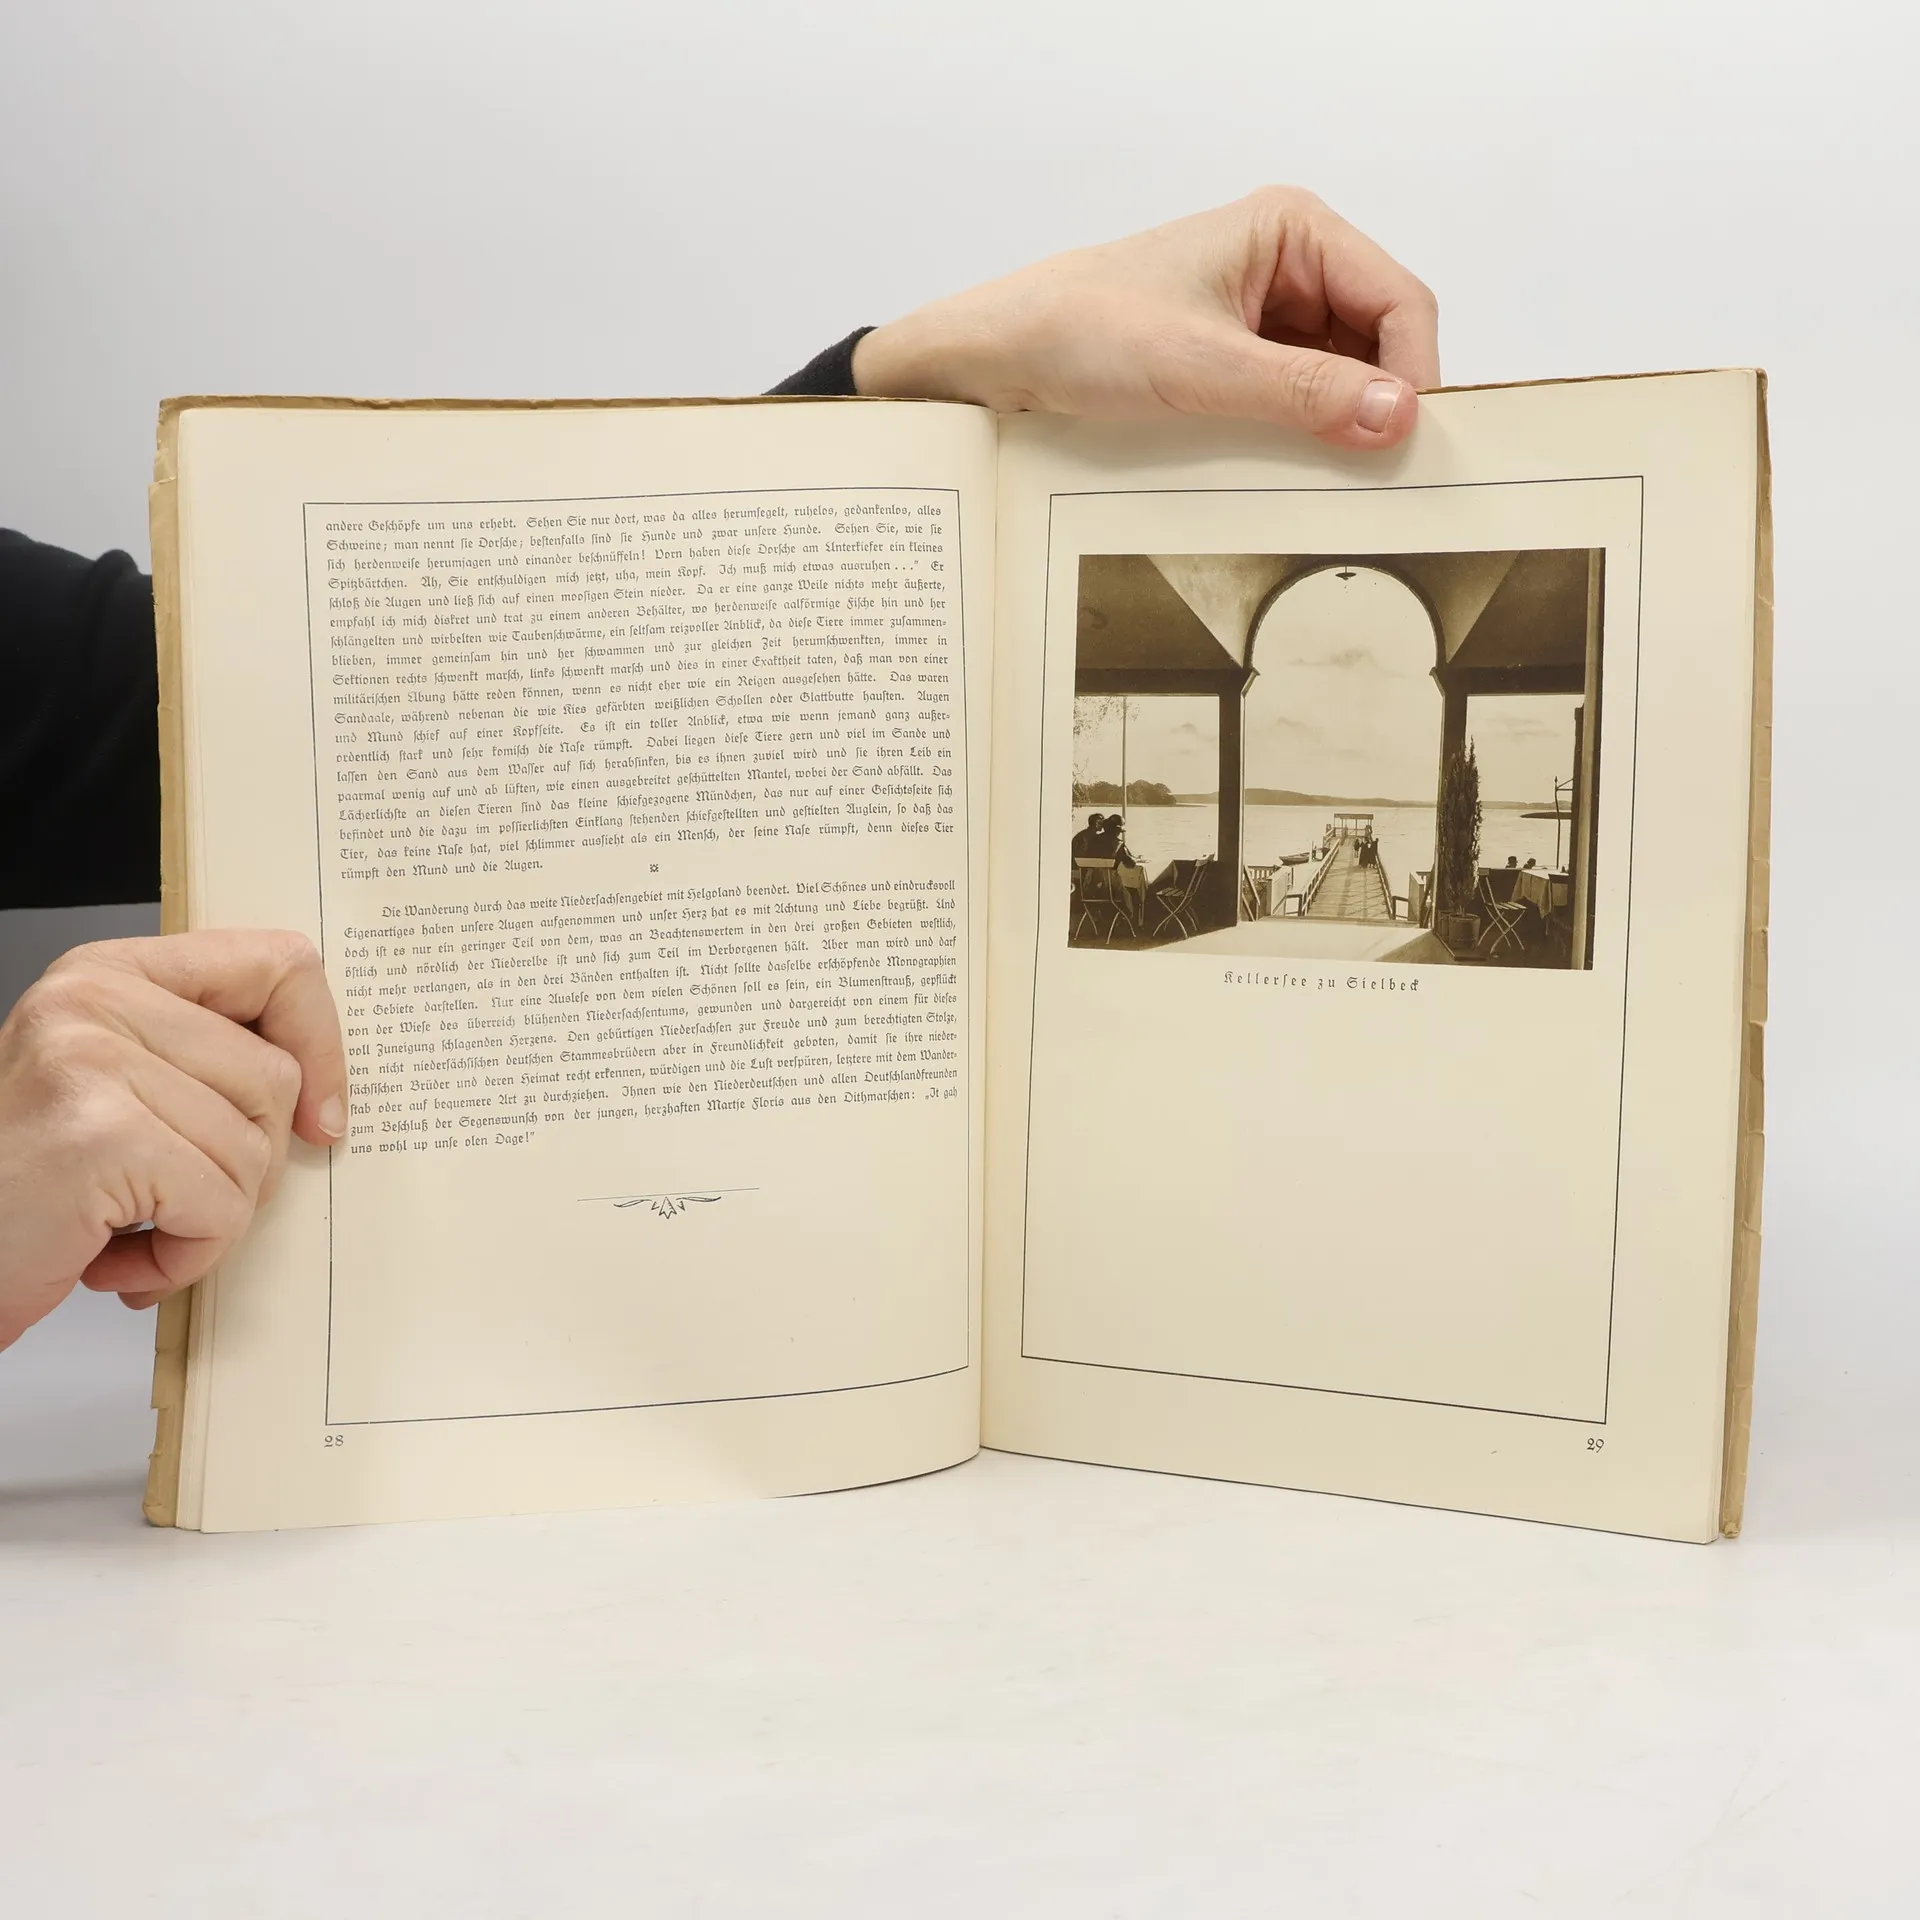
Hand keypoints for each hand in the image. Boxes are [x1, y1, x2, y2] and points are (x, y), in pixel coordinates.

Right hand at [0, 931, 346, 1350]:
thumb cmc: (25, 1190)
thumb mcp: (116, 1093)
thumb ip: (205, 1065)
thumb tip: (325, 1099)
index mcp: (110, 973)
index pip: (280, 965)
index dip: (321, 1045)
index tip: (319, 1116)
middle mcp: (95, 999)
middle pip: (275, 1079)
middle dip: (244, 1167)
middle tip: (169, 1199)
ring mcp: (94, 1061)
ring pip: (254, 1150)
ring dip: (209, 1222)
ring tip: (128, 1229)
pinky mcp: (101, 1135)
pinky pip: (221, 1207)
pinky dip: (185, 1256)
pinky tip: (115, 1260)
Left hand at [854, 187, 1439, 449]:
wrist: (994, 359)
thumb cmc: (1079, 333)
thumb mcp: (1198, 368)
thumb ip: (1303, 393)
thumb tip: (1399, 418)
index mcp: (1292, 231)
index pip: (1399, 301)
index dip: (1414, 375)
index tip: (1406, 448)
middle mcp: (1289, 267)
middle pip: (1380, 345)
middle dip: (1381, 410)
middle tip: (1379, 485)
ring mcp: (1265, 320)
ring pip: (1343, 383)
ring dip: (1342, 433)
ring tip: (1332, 488)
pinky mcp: (1236, 367)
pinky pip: (1298, 406)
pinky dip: (1304, 443)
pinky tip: (1294, 479)